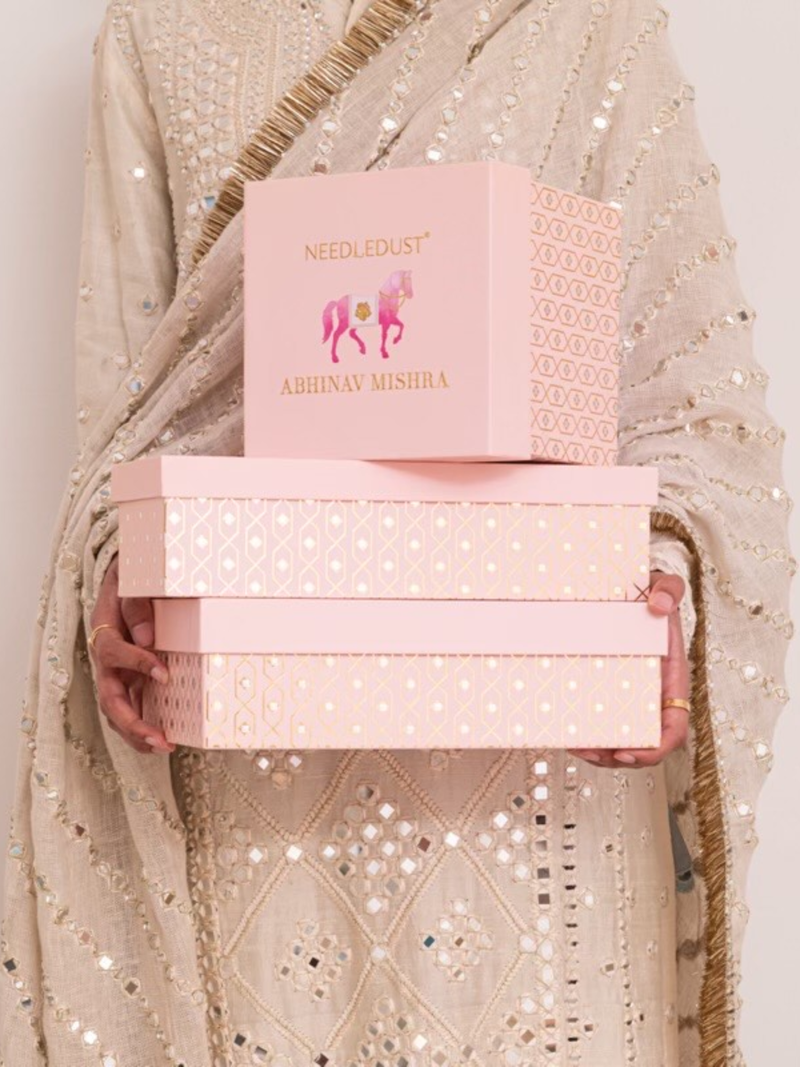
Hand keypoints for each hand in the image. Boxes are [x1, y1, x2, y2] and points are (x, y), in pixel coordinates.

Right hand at [88, 557, 174, 753]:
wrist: (129, 575)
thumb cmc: (133, 575)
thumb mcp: (133, 577)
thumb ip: (138, 604)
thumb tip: (149, 638)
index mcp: (104, 630)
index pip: (113, 652)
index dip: (137, 664)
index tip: (164, 673)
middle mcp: (106, 658)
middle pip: (109, 696)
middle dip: (132, 721)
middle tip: (158, 738)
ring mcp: (117, 672)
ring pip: (117, 711)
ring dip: (137, 733)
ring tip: (163, 746)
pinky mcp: (130, 679)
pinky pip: (131, 707)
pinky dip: (143, 727)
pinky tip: (163, 741)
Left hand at [569, 571, 689, 768]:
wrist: (633, 592)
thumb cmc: (652, 595)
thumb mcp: (664, 586)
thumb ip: (669, 590)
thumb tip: (659, 605)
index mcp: (672, 681)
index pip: (674, 728)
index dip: (655, 748)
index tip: (630, 751)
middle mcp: (654, 696)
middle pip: (644, 743)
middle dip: (619, 757)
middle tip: (591, 752)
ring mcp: (631, 697)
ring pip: (621, 738)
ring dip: (600, 751)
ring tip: (575, 746)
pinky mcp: (609, 692)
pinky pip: (603, 721)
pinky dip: (588, 733)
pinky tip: (569, 731)